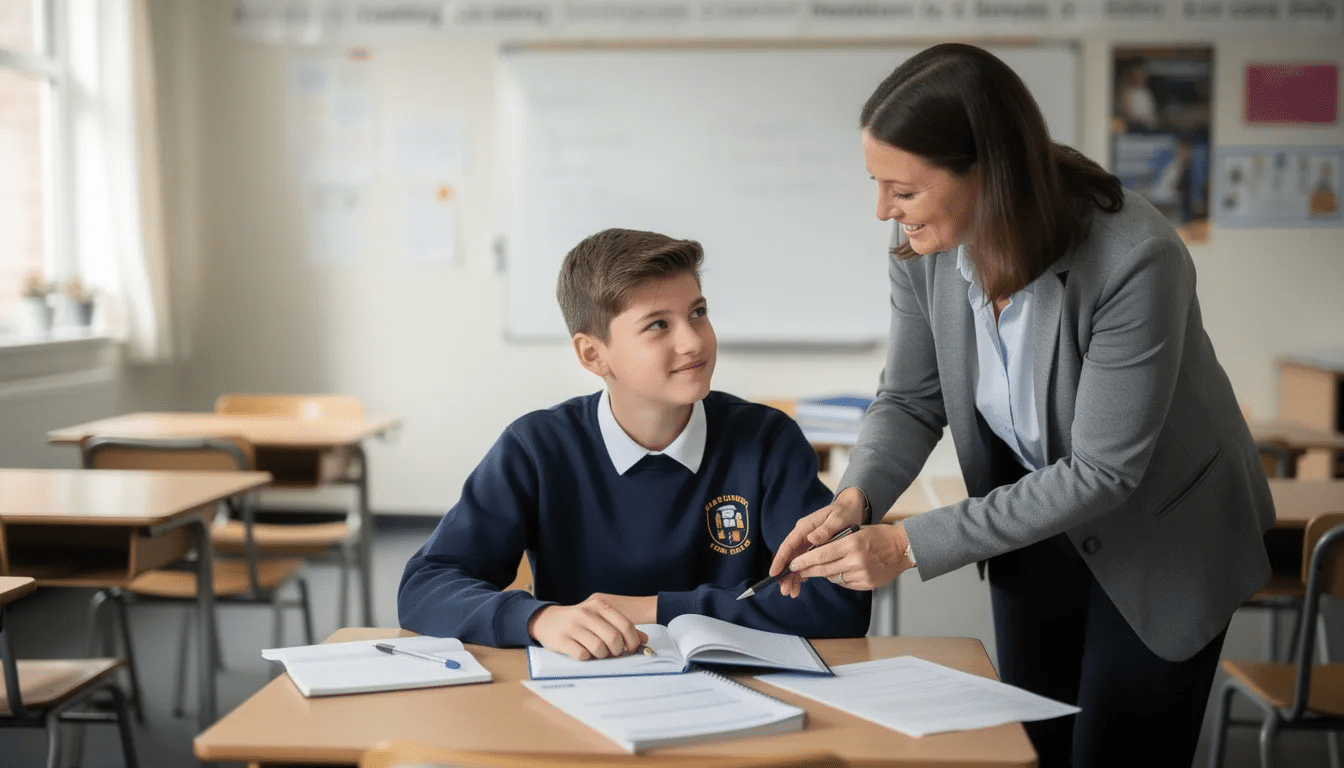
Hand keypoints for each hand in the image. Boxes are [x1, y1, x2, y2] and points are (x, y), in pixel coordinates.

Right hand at [528, 595, 649, 660]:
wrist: (547, 620)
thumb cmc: (579, 621)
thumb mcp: (599, 618)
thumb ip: (621, 626)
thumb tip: (644, 639)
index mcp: (599, 605)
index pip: (625, 625)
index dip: (632, 641)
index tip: (631, 649)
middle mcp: (586, 613)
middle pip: (613, 638)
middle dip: (618, 650)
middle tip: (614, 653)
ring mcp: (573, 626)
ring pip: (599, 648)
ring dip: (603, 656)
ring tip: (599, 653)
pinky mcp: (562, 640)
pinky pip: (583, 655)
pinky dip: (588, 658)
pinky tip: (585, 653)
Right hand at [769, 487, 866, 597]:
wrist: (851, 509)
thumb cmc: (844, 512)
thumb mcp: (837, 519)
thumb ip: (825, 529)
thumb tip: (811, 539)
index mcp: (805, 527)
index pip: (788, 545)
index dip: (780, 560)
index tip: (773, 573)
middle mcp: (803, 536)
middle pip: (789, 557)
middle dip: (785, 574)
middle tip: (785, 591)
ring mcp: (807, 543)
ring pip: (795, 562)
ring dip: (792, 577)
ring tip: (792, 593)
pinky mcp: (813, 548)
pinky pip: (804, 562)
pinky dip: (802, 573)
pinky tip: (801, 584)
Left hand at [785, 522, 914, 592]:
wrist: (903, 548)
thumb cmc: (879, 535)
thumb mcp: (856, 531)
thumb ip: (836, 541)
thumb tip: (813, 550)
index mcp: (852, 544)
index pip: (821, 555)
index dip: (804, 561)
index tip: (793, 563)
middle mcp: (856, 561)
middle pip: (824, 569)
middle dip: (807, 570)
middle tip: (796, 570)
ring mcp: (862, 574)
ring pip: (833, 577)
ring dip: (823, 573)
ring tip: (818, 568)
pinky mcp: (867, 584)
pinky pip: (845, 583)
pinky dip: (838, 578)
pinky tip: (839, 570)